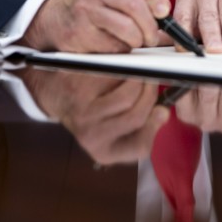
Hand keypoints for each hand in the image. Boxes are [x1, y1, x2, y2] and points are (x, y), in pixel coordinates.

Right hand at [20, 0, 170, 52]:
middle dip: (151, 26)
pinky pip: (114, 46)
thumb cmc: (92, 1)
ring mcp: (85, 9)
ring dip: (138, 40)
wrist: (55, 16)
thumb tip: (164, 9)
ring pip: (128, 29)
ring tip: (136, 40)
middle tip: (152, 36)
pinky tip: (114, 42)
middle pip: (136, 7)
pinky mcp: (81, 32)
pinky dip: (121, 48)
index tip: (161, 11)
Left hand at [21, 69, 168, 165]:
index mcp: (105, 152)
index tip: (161, 108)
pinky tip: (122, 68)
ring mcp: (83, 114)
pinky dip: (123, 70)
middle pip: (137, 115)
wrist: (59, 95)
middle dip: (150, 95)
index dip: (155, 126)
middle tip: (151, 82)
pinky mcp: (78, 90)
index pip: (140, 146)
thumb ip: (143, 126)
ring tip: (138, 73)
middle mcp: (93, 138)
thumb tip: (162, 112)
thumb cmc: (95, 111)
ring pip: (127, 95)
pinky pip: (113, 78)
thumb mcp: (116, 130)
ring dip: (139, 80)